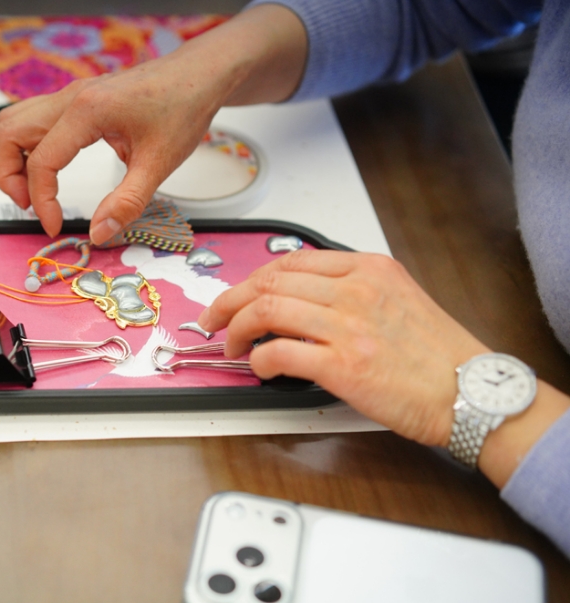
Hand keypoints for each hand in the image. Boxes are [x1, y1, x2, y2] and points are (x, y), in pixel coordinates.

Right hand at [0, 66, 221, 243]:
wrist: (200, 75)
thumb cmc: (183, 107)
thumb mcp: (159, 163)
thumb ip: (127, 203)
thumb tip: (98, 233)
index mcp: (87, 111)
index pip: (41, 161)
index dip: (42, 202)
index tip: (54, 226)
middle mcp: (71, 98)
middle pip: (9, 134)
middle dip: (9, 177)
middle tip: (31, 207)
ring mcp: (72, 95)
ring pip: (15, 121)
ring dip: (13, 158)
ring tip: (33, 191)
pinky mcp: (78, 99)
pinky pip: (34, 119)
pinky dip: (28, 146)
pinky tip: (48, 169)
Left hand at [197, 250, 489, 446]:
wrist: (471, 393)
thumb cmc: (438, 355)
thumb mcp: (398, 299)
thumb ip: (352, 290)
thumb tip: (301, 299)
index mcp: (368, 269)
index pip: (290, 261)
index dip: (252, 278)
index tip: (238, 294)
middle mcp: (355, 290)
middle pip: (268, 281)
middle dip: (229, 300)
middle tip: (214, 318)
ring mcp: (348, 326)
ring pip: (265, 309)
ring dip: (235, 329)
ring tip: (230, 345)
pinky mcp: (343, 365)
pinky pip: (278, 352)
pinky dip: (257, 359)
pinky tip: (258, 367)